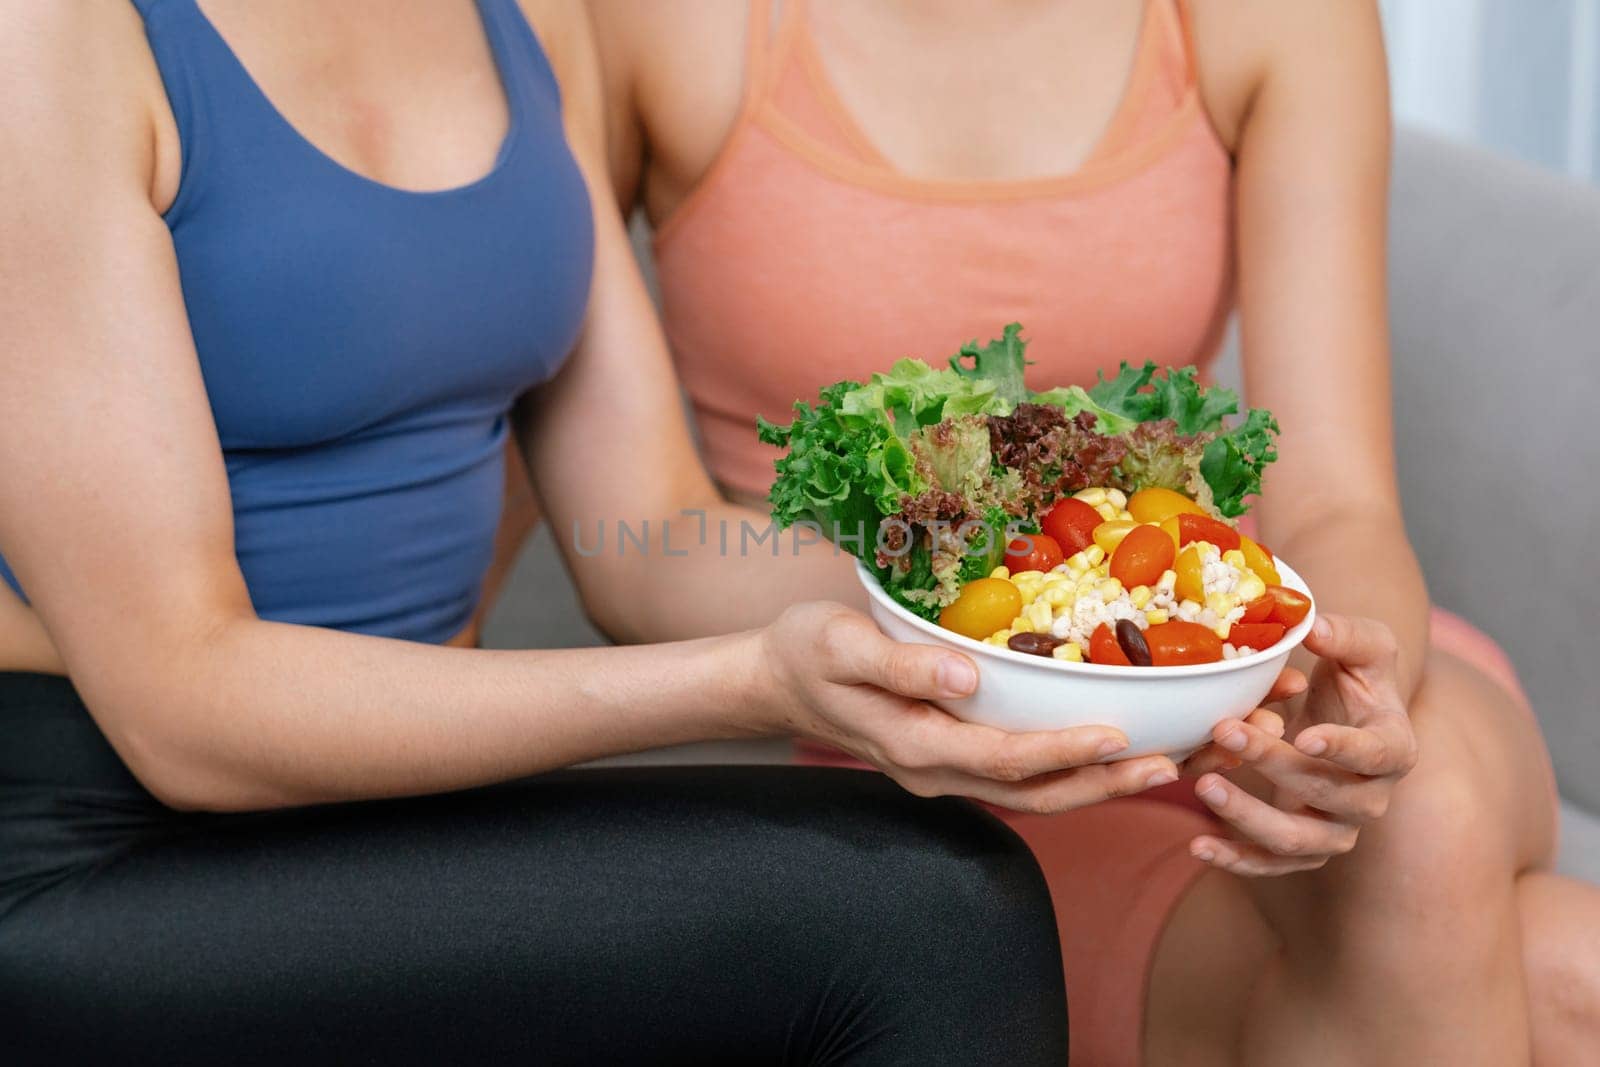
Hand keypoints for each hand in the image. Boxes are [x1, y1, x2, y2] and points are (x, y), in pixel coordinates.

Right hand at [758, 602, 1180, 812]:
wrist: (776, 680)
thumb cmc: (806, 651)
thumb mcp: (841, 644)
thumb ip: (901, 664)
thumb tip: (967, 676)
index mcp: (914, 746)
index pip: (1003, 759)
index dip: (1064, 752)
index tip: (1119, 736)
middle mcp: (936, 772)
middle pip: (1034, 794)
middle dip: (1106, 784)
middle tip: (1174, 766)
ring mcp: (945, 772)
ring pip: (1033, 794)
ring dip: (1099, 784)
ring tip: (1162, 765)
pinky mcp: (952, 758)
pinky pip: (1021, 776)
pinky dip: (1070, 768)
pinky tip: (1108, 748)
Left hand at [1187, 613, 1418, 875]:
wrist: (1344, 718)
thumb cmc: (1357, 679)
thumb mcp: (1363, 647)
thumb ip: (1346, 635)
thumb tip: (1313, 626)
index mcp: (1394, 747)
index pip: (1376, 754)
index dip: (1344, 749)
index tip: (1307, 736)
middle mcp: (1371, 797)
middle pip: (1326, 792)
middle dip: (1273, 762)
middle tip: (1225, 728)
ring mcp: (1338, 828)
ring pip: (1298, 838)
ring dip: (1250, 816)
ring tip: (1204, 784)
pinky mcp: (1304, 847)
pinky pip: (1274, 865)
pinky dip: (1237, 861)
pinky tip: (1199, 846)